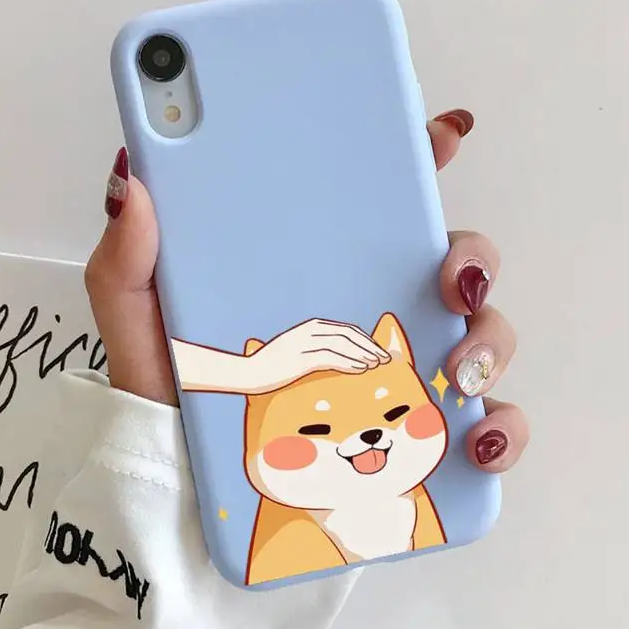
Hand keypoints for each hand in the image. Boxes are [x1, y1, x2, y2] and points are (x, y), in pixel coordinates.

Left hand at [84, 108, 529, 473]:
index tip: (442, 135)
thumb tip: (133, 184)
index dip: (418, 156)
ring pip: (481, 332)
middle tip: (449, 282)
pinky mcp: (415, 434)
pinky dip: (500, 428)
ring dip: (491, 342)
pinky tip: (476, 442)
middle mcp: (368, 307)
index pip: (378, 198)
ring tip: (457, 375)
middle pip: (449, 258)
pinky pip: (483, 422)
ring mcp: (399, 369)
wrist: (185, 494)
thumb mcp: (139, 325)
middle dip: (471, 257)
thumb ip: (128, 261)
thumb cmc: (170, 400)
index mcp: (315, 265)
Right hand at [243, 318, 391, 393]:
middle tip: (385, 360)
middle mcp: (309, 331)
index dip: (366, 340)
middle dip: (369, 346)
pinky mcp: (300, 358)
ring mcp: (304, 343)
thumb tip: (338, 361)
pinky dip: (349, 362)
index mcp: (310, 327)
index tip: (379, 352)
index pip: (346, 330)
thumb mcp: (294, 352)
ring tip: (377, 365)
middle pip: (349, 334)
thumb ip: (314, 351)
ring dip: (363, 354)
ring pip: (343, 344)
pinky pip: (331, 357)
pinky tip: (361, 370)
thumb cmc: (270, 367)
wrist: (247, 372)